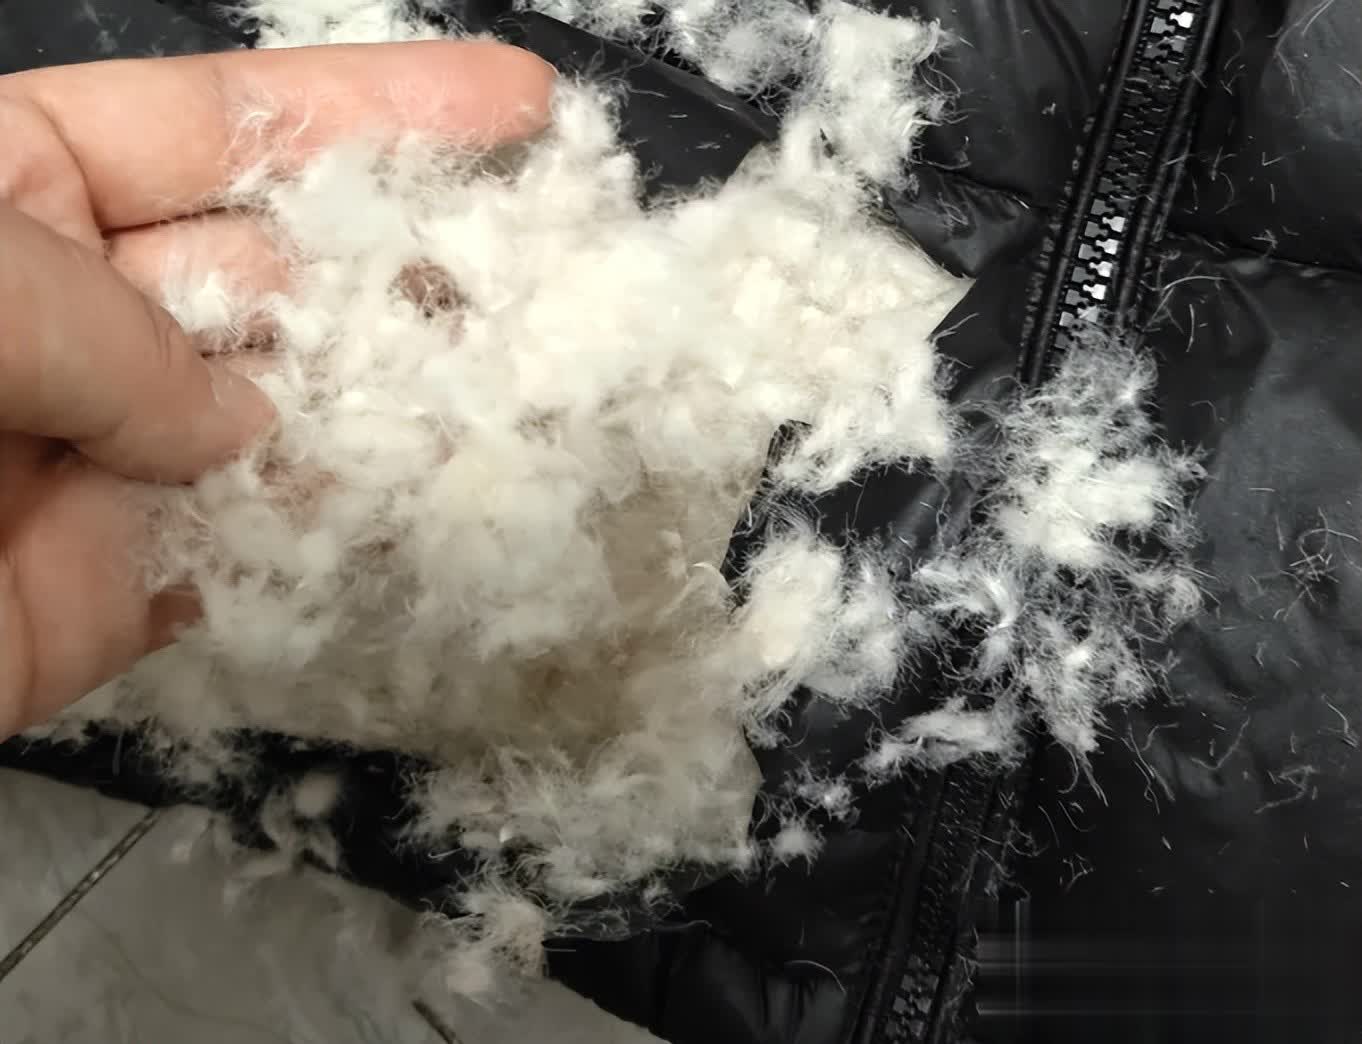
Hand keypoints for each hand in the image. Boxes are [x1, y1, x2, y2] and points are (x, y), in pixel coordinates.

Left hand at [0, 41, 554, 737]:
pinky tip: (438, 514)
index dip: (379, 113)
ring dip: (401, 414)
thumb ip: (102, 326)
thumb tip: (237, 422)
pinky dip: (340, 542)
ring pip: (288, 422)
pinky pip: (255, 556)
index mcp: (12, 190)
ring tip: (530, 395)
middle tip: (546, 278)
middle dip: (410, 272)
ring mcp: (101, 458)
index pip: (225, 128)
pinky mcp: (114, 592)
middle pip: (282, 278)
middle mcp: (71, 315)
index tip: (518, 111)